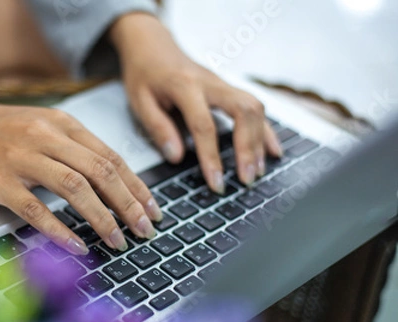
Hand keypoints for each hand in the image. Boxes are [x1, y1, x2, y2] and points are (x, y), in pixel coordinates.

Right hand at [0, 91, 161, 254]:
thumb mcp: (41, 128)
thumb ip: (72, 149)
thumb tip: (110, 182)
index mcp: (62, 124)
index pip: (111, 156)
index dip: (137, 186)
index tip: (153, 209)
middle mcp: (46, 137)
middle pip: (101, 171)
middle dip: (129, 204)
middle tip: (145, 230)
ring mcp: (22, 159)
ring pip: (74, 188)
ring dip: (102, 218)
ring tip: (118, 241)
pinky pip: (35, 209)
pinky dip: (60, 230)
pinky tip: (77, 248)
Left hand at [110, 13, 282, 191]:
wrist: (152, 45)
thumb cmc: (144, 75)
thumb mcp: (139, 101)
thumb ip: (158, 128)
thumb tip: (177, 157)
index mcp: (184, 86)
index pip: (204, 126)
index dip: (212, 157)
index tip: (217, 184)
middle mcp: (210, 83)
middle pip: (242, 111)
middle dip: (248, 148)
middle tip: (246, 179)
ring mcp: (223, 84)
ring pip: (254, 107)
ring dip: (259, 141)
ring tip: (256, 172)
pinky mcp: (229, 88)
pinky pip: (256, 107)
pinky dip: (266, 131)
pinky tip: (273, 153)